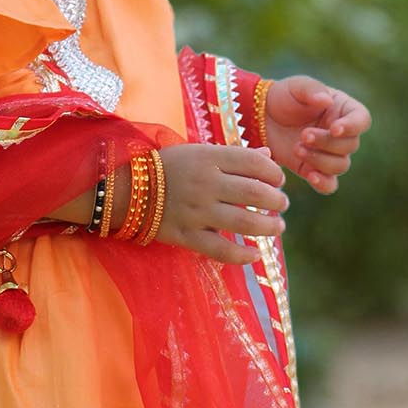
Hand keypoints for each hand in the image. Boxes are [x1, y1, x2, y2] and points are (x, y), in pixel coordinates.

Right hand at [147, 143, 288, 265]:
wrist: (125, 189)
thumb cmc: (167, 167)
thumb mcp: (198, 152)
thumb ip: (234, 156)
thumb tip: (269, 158)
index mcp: (208, 158)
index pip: (254, 163)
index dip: (273, 173)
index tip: (278, 180)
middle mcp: (205, 184)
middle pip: (256, 194)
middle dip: (277, 201)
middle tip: (282, 205)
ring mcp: (196, 211)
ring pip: (245, 223)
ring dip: (269, 227)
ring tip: (277, 227)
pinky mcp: (186, 235)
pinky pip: (221, 250)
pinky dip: (243, 255)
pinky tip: (255, 255)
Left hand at [263, 75, 370, 194]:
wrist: (261, 118)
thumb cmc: (283, 97)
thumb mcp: (296, 87)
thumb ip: (312, 90)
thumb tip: (327, 100)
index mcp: (344, 110)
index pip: (361, 120)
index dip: (352, 127)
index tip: (334, 128)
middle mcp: (341, 134)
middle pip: (350, 145)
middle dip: (327, 142)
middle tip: (304, 135)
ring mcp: (329, 153)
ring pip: (340, 165)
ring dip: (320, 160)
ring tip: (297, 148)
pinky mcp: (314, 169)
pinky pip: (329, 184)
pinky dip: (323, 183)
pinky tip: (310, 176)